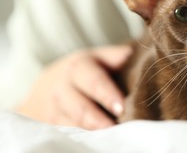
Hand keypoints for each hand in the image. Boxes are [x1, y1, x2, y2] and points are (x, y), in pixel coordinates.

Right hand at [16, 45, 131, 129]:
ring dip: (88, 132)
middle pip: (79, 107)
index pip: (94, 81)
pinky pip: (62, 133)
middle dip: (97, 120)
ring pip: (69, 124)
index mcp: (78, 67)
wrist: (48, 84)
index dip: (107, 95)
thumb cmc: (84, 70)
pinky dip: (77, 138)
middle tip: (114, 129)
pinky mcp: (47, 124)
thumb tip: (130, 54)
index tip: (121, 107)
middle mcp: (62, 86)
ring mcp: (51, 107)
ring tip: (107, 137)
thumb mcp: (98, 57)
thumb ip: (115, 56)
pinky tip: (92, 141)